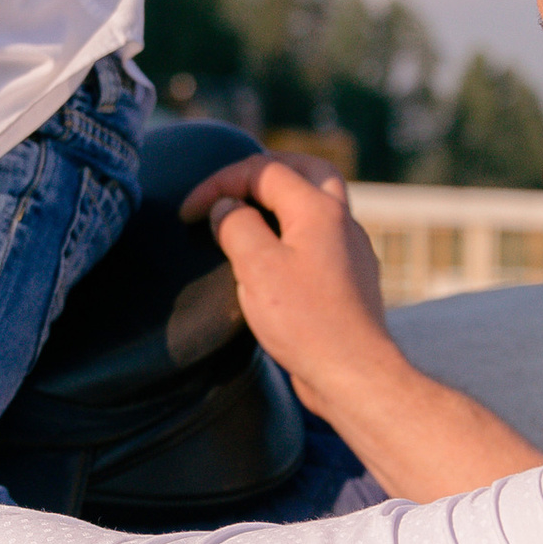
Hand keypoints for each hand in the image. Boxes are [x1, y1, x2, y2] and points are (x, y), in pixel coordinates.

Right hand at [178, 151, 392, 423]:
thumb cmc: (305, 322)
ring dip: (282, 201)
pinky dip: (294, 231)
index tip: (190, 211)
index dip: (220, 183)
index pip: (264, 171)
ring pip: (318, 203)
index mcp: (318, 209)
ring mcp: (351, 249)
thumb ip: (236, 225)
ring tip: (248, 217)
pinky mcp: (351, 278)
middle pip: (305, 171)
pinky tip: (275, 255)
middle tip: (230, 187)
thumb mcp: (256, 267)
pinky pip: (321, 237)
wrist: (352, 373)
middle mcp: (342, 221)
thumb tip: (226, 208)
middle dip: (263, 173)